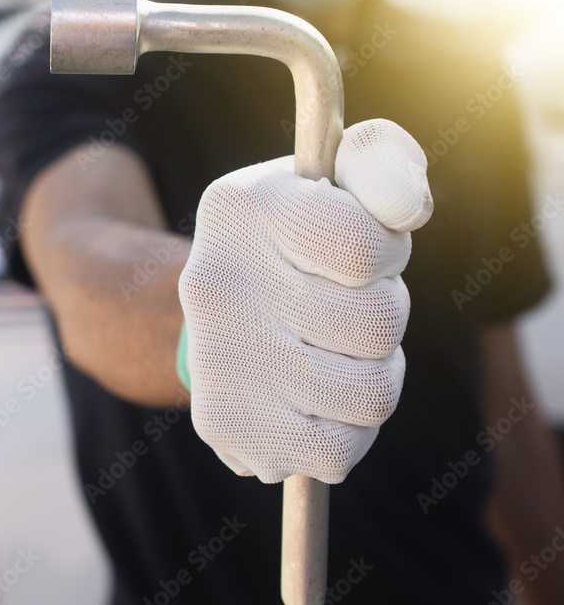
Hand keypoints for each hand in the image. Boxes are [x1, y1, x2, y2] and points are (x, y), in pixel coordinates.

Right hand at [179, 119, 432, 483]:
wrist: (219, 310)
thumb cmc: (300, 242)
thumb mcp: (333, 182)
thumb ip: (382, 166)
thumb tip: (406, 206)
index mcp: (243, 208)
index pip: (363, 247)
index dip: (387, 254)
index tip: (364, 252)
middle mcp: (215, 282)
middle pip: (377, 324)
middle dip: (385, 316)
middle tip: (348, 305)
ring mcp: (215, 359)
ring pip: (368, 395)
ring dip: (374, 375)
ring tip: (339, 354)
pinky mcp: (223, 423)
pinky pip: (337, 455)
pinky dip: (349, 435)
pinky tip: (320, 402)